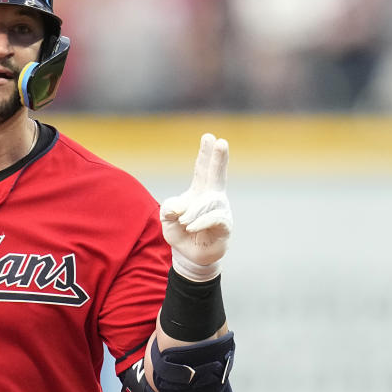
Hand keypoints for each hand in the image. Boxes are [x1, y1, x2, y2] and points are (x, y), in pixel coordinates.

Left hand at [160, 133, 231, 281]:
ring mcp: (221, 210)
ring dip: (193, 212)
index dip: (205, 154)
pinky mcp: (224, 225)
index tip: (209, 137)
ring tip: (183, 222)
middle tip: (221, 142)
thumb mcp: (166, 217)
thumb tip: (179, 209)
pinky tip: (190, 227)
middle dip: (218, 158)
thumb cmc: (180, 231)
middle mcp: (212, 197)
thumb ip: (168, 207)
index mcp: (198, 191)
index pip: (202, 169)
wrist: (189, 255)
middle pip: (217, 174)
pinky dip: (200, 222)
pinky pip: (215, 218)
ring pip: (209, 202)